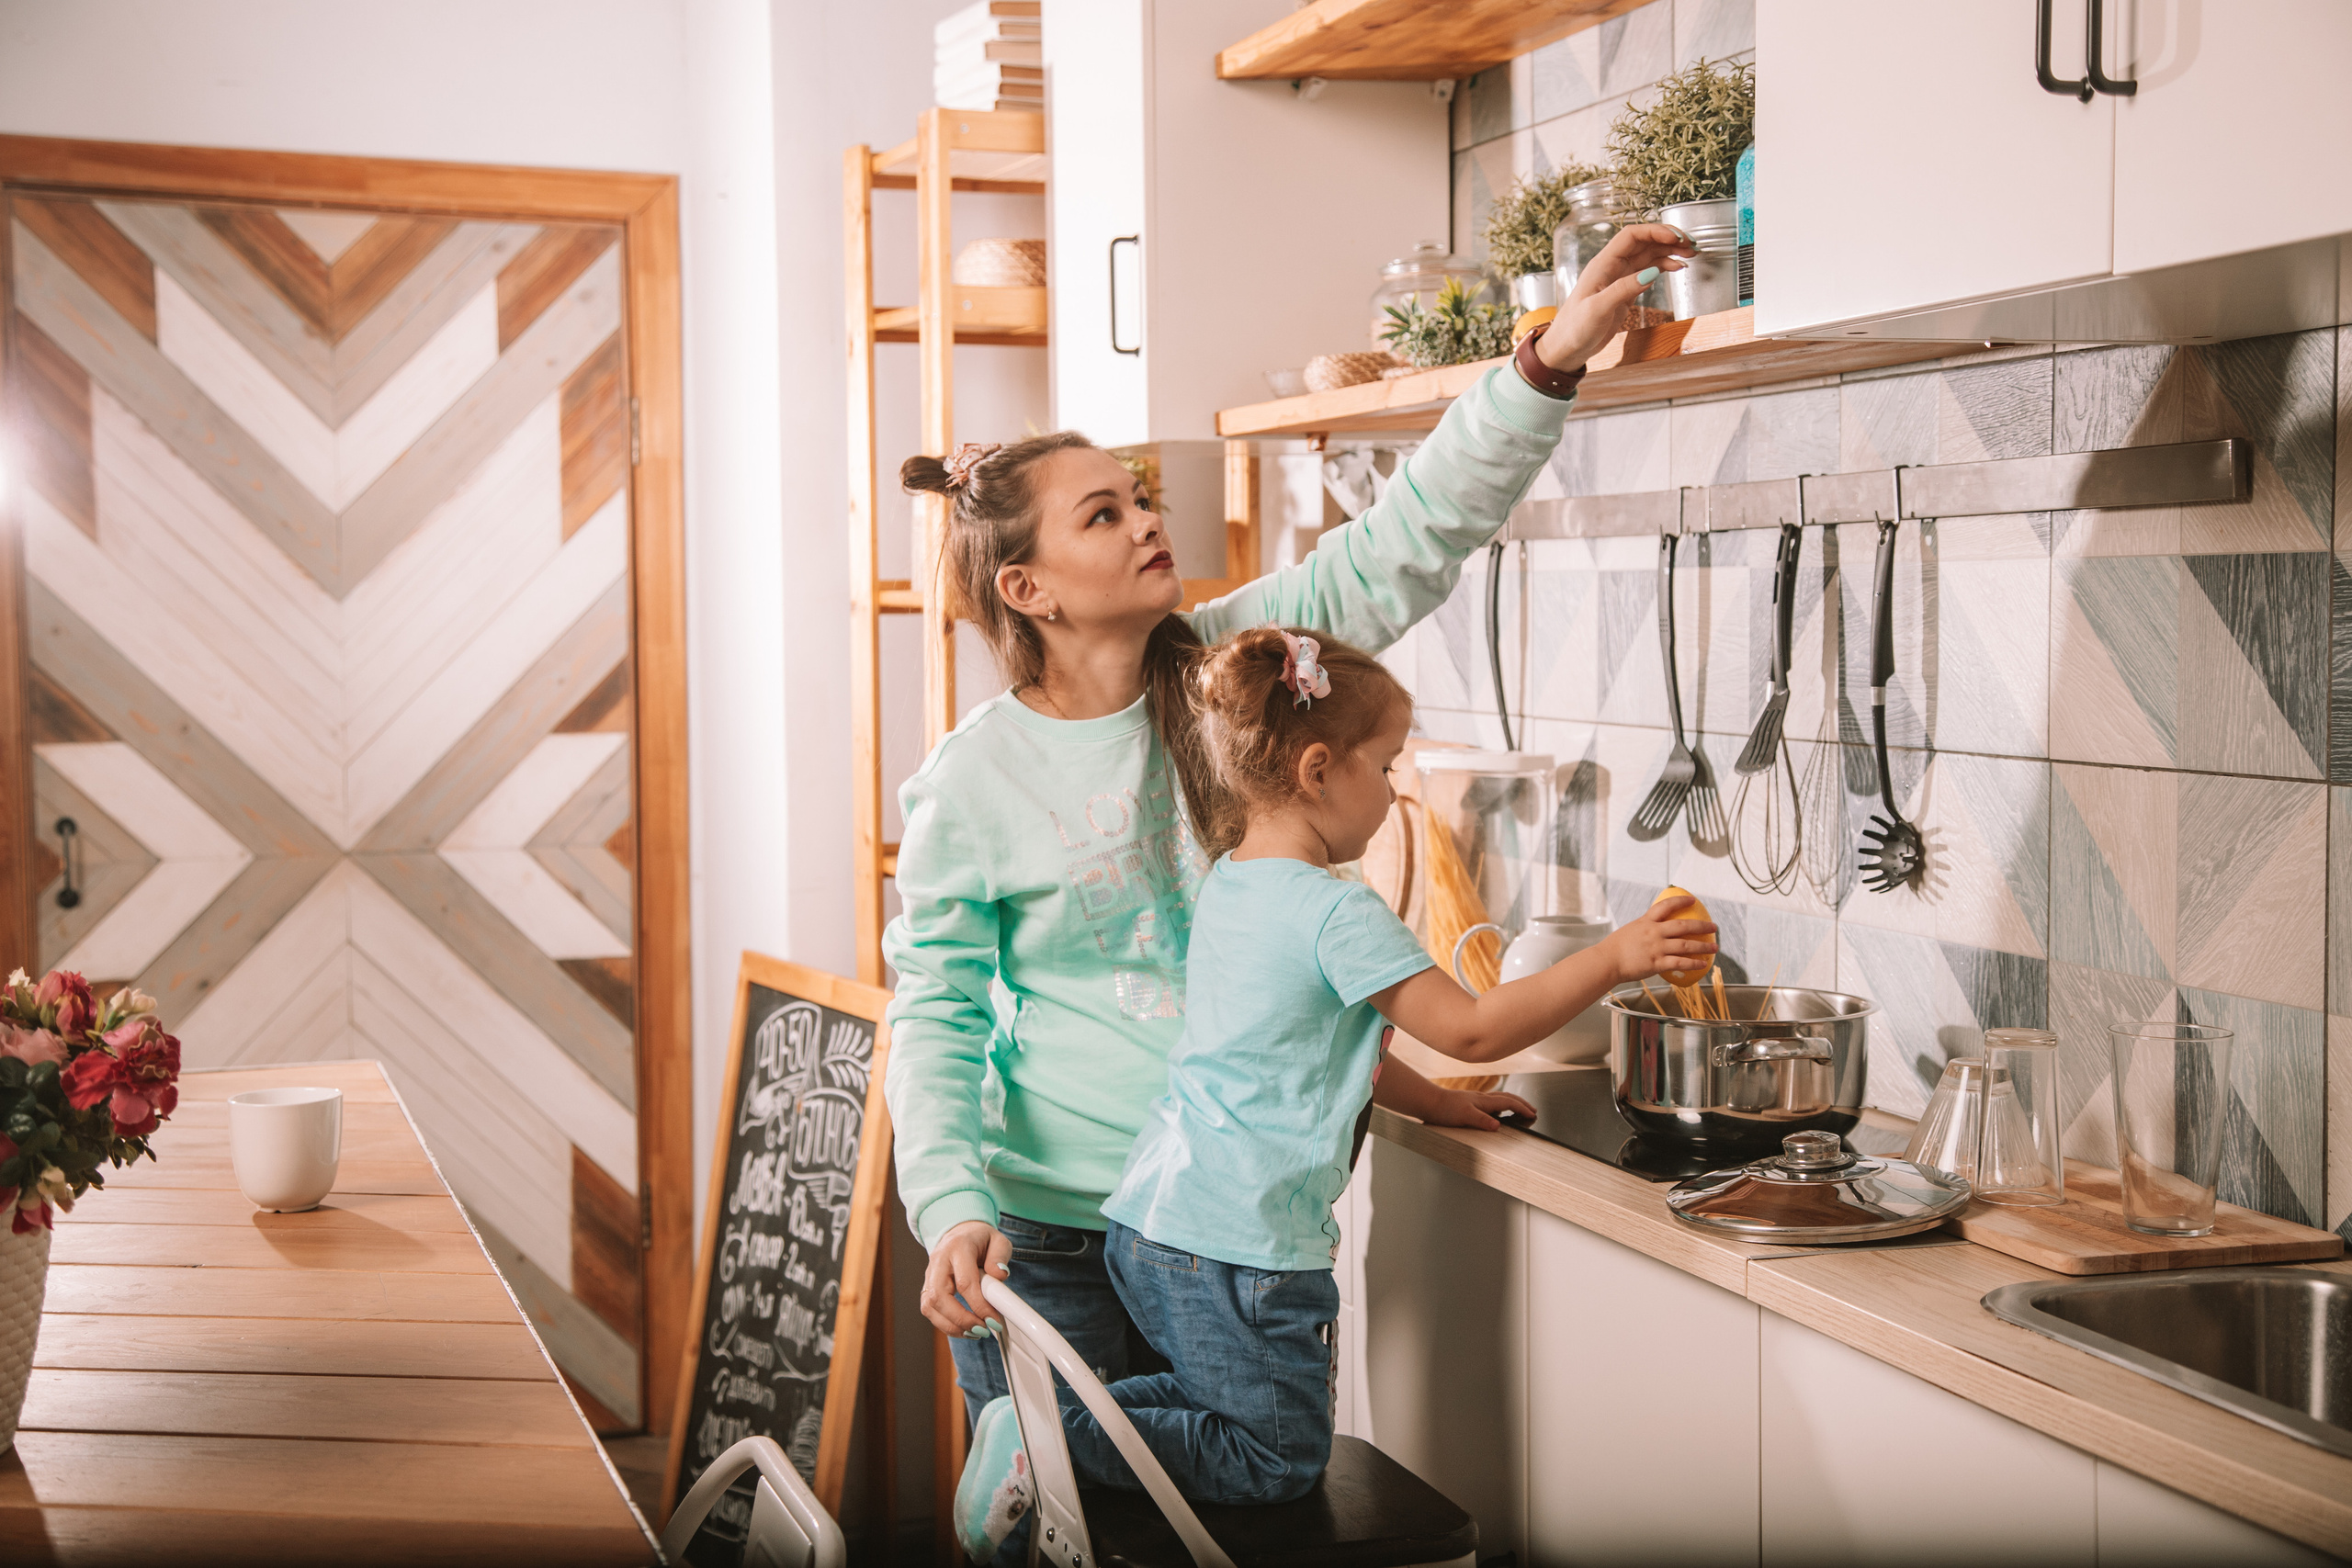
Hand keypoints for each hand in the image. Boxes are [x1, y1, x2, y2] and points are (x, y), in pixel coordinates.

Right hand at [919, 1219, 1009, 1336]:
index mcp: (957, 1247)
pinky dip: (946, 1324)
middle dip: (961, 1319)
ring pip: (929, 1306)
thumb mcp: (998, 1240)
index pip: (964, 1282)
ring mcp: (929, 1275)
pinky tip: (964, 1329)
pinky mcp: (927, 1287)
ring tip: (975, 1333)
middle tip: (983, 1329)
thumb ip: (1000, 1256)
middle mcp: (939, 1261)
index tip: (993, 1319)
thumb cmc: (980, 1240)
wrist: (960, 1233)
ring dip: (952, 1326)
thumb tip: (999, 1275)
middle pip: (939, 1297)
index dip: (979, 1305)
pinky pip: (929, 1310)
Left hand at [1421, 1087, 1537, 1130]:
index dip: (1522, 1108)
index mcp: (1484, 1101)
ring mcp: (1476, 1100)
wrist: (1429, 1102)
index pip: (1509, 1102)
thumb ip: (1482, 1121)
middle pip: (1507, 1097)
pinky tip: (1496, 1112)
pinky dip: (1500, 1106)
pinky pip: (1491, 1103)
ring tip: (1519, 1109)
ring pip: (1499, 1099)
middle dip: (1521, 1103)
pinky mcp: (1469, 1104)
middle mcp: (1482, 1099)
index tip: (1533, 1114)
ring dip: (1512, 1103)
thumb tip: (1498, 1126)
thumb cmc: (1445, 1109)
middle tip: (1533, 1109)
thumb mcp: (1465, 1116)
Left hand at [1535, 223, 1698, 373]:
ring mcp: (1619, 278)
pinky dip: (1663, 267)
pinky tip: (1676, 268)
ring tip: (1690, 255)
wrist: (1566, 348)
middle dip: (1668, 239)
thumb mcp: (1598, 309)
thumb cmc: (1574, 328)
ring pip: (1648, 255)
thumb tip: (1652, 272)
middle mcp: (1612, 267)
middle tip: (1691, 245)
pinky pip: (1647, 271)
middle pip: (1644, 242)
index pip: (1632, 236)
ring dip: (1669, 252)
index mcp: (1603, 264)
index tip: (1676, 238)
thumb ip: (1624, 289)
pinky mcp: (1624, 291)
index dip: (1655, 232)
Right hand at [1602, 894, 1717, 983]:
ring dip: (1703, 946)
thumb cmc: (1614, 948)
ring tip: (1714, 947)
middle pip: (1683, 926)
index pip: (1666, 906)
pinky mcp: (1657, 963)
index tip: (1693, 900)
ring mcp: (1656, 948)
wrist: (1607, 961)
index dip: (1681, 901)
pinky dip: (1693, 963)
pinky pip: (1680, 963)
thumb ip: (1644, 929)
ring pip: (1686, 945)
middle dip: (1701, 926)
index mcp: (1646, 921)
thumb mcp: (1630, 930)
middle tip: (1713, 927)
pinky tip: (1703, 964)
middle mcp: (1654, 932)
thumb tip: (1655, 930)